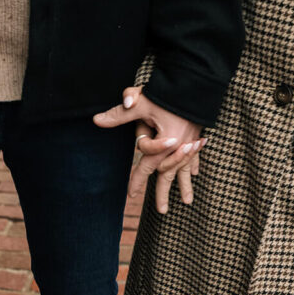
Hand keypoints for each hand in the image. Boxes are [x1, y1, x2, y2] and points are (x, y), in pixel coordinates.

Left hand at [94, 86, 204, 213]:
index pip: (147, 154)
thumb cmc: (167, 92)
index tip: (131, 192)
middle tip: (161, 211)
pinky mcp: (197, 137)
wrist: (196, 83)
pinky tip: (194, 174)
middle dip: (163, 192)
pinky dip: (193, 165)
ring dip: (185, 186)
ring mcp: (190, 144)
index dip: (139, 158)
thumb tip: (96, 120)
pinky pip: (194, 156)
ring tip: (187, 203)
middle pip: (167, 173)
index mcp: (165, 140)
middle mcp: (178, 146)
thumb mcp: (142, 102)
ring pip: (184, 169)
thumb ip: (120, 113)